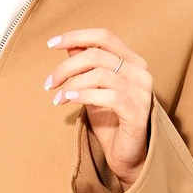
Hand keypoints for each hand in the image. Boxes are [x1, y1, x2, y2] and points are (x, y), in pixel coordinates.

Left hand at [43, 26, 152, 190]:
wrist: (124, 155)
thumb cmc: (109, 121)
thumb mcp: (93, 88)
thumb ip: (85, 66)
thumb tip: (69, 46)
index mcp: (132, 61)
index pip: (104, 37)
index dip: (76, 36)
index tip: (51, 44)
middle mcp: (140, 73)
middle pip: (97, 55)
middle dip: (67, 67)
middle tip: (50, 83)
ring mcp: (142, 93)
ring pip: (101, 75)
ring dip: (72, 84)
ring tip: (58, 97)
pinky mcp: (138, 113)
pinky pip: (109, 97)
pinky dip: (85, 95)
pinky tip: (69, 99)